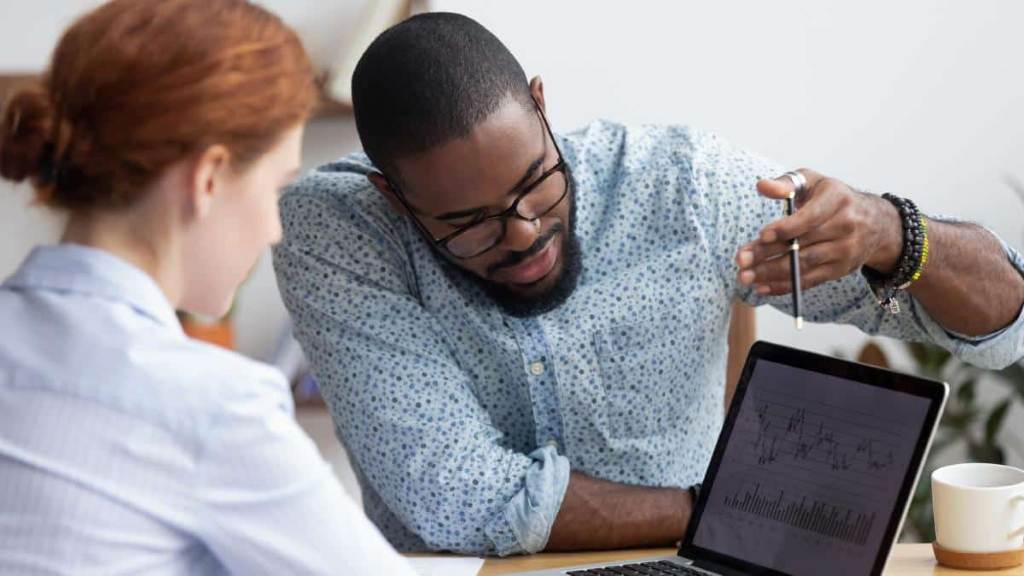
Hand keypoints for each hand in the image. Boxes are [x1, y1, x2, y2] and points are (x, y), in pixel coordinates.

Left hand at [734, 169, 901, 295]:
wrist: (876, 221)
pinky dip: (785, 286)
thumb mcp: (813, 182)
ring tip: (745, 276)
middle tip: (741, 260)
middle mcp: (845, 226)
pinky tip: (762, 287)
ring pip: (804, 265)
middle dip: (768, 254)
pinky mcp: (841, 270)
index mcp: (836, 200)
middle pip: (801, 244)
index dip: (785, 228)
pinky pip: (810, 281)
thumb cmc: (832, 198)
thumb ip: (786, 184)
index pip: (809, 218)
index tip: (761, 236)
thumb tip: (761, 186)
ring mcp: (845, 251)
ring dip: (771, 273)